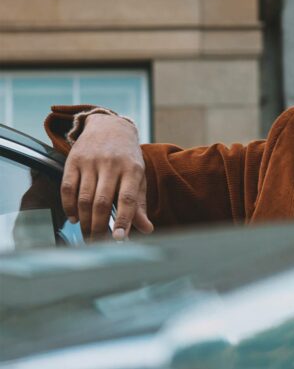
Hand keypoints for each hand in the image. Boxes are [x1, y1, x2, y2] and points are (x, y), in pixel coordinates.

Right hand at [60, 114, 153, 240]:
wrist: (109, 126)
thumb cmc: (128, 158)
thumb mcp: (138, 177)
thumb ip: (140, 204)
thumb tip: (147, 230)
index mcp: (133, 169)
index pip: (128, 199)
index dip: (124, 220)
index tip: (119, 239)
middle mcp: (112, 164)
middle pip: (102, 202)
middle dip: (99, 227)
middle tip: (97, 244)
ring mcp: (91, 162)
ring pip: (84, 198)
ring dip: (84, 221)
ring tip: (87, 235)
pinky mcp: (73, 160)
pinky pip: (67, 188)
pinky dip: (69, 206)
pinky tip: (74, 218)